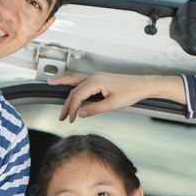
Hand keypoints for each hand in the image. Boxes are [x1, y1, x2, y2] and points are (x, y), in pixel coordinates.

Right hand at [49, 72, 180, 121]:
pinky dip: (73, 83)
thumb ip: (95, 109)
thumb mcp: (113, 104)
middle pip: (75, 90)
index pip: (78, 96)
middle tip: (62, 116)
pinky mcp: (100, 79)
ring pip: (76, 82)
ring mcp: (97, 77)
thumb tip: (82, 113)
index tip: (70, 118)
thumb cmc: (132, 92)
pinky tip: (68, 84)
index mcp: (97, 81)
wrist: (143, 85)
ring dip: (66, 89)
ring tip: (52, 86)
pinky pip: (82, 81)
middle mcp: (95, 77)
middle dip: (67, 104)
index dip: (72, 108)